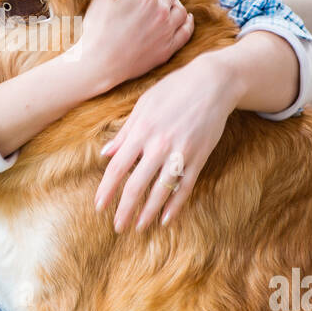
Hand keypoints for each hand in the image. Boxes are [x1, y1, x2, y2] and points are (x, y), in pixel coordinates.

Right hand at [69, 0, 193, 90]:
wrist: (98, 64)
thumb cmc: (97, 29)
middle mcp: (161, 12)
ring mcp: (167, 31)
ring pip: (180, 8)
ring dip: (174, 3)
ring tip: (163, 4)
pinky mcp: (168, 48)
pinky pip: (186, 30)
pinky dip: (186, 21)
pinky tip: (182, 18)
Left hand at [93, 57, 234, 232]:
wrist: (213, 82)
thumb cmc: (174, 90)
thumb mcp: (144, 105)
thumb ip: (125, 132)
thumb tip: (105, 153)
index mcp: (142, 130)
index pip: (118, 167)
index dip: (107, 189)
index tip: (99, 206)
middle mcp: (159, 144)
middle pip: (137, 184)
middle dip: (125, 208)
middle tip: (117, 227)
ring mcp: (180, 152)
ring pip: (160, 190)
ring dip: (148, 212)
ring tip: (139, 227)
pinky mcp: (199, 157)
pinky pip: (185, 187)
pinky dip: (175, 205)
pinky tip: (165, 220)